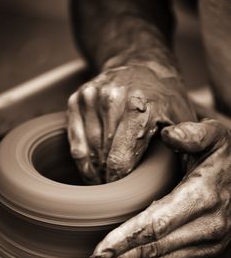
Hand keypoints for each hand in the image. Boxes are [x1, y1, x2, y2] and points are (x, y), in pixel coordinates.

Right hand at [67, 61, 195, 183]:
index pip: (120, 159)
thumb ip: (183, 143)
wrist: (141, 64)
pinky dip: (82, 159)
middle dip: (107, 178)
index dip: (118, 183)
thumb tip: (172, 173)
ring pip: (87, 151)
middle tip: (115, 189)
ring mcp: (92, 97)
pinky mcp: (77, 99)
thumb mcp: (183, 117)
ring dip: (94, 171)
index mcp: (141, 107)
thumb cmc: (164, 96)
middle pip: (102, 157)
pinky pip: (75, 141)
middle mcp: (112, 99)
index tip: (121, 193)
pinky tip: (91, 168)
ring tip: (104, 179)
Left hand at [78, 119, 230, 257]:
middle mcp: (205, 227)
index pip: (155, 225)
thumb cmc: (222, 156)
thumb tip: (169, 135)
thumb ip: (192, 134)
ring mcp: (206, 245)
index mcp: (201, 197)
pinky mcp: (203, 253)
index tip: (97, 253)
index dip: (124, 240)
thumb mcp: (213, 136)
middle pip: (152, 251)